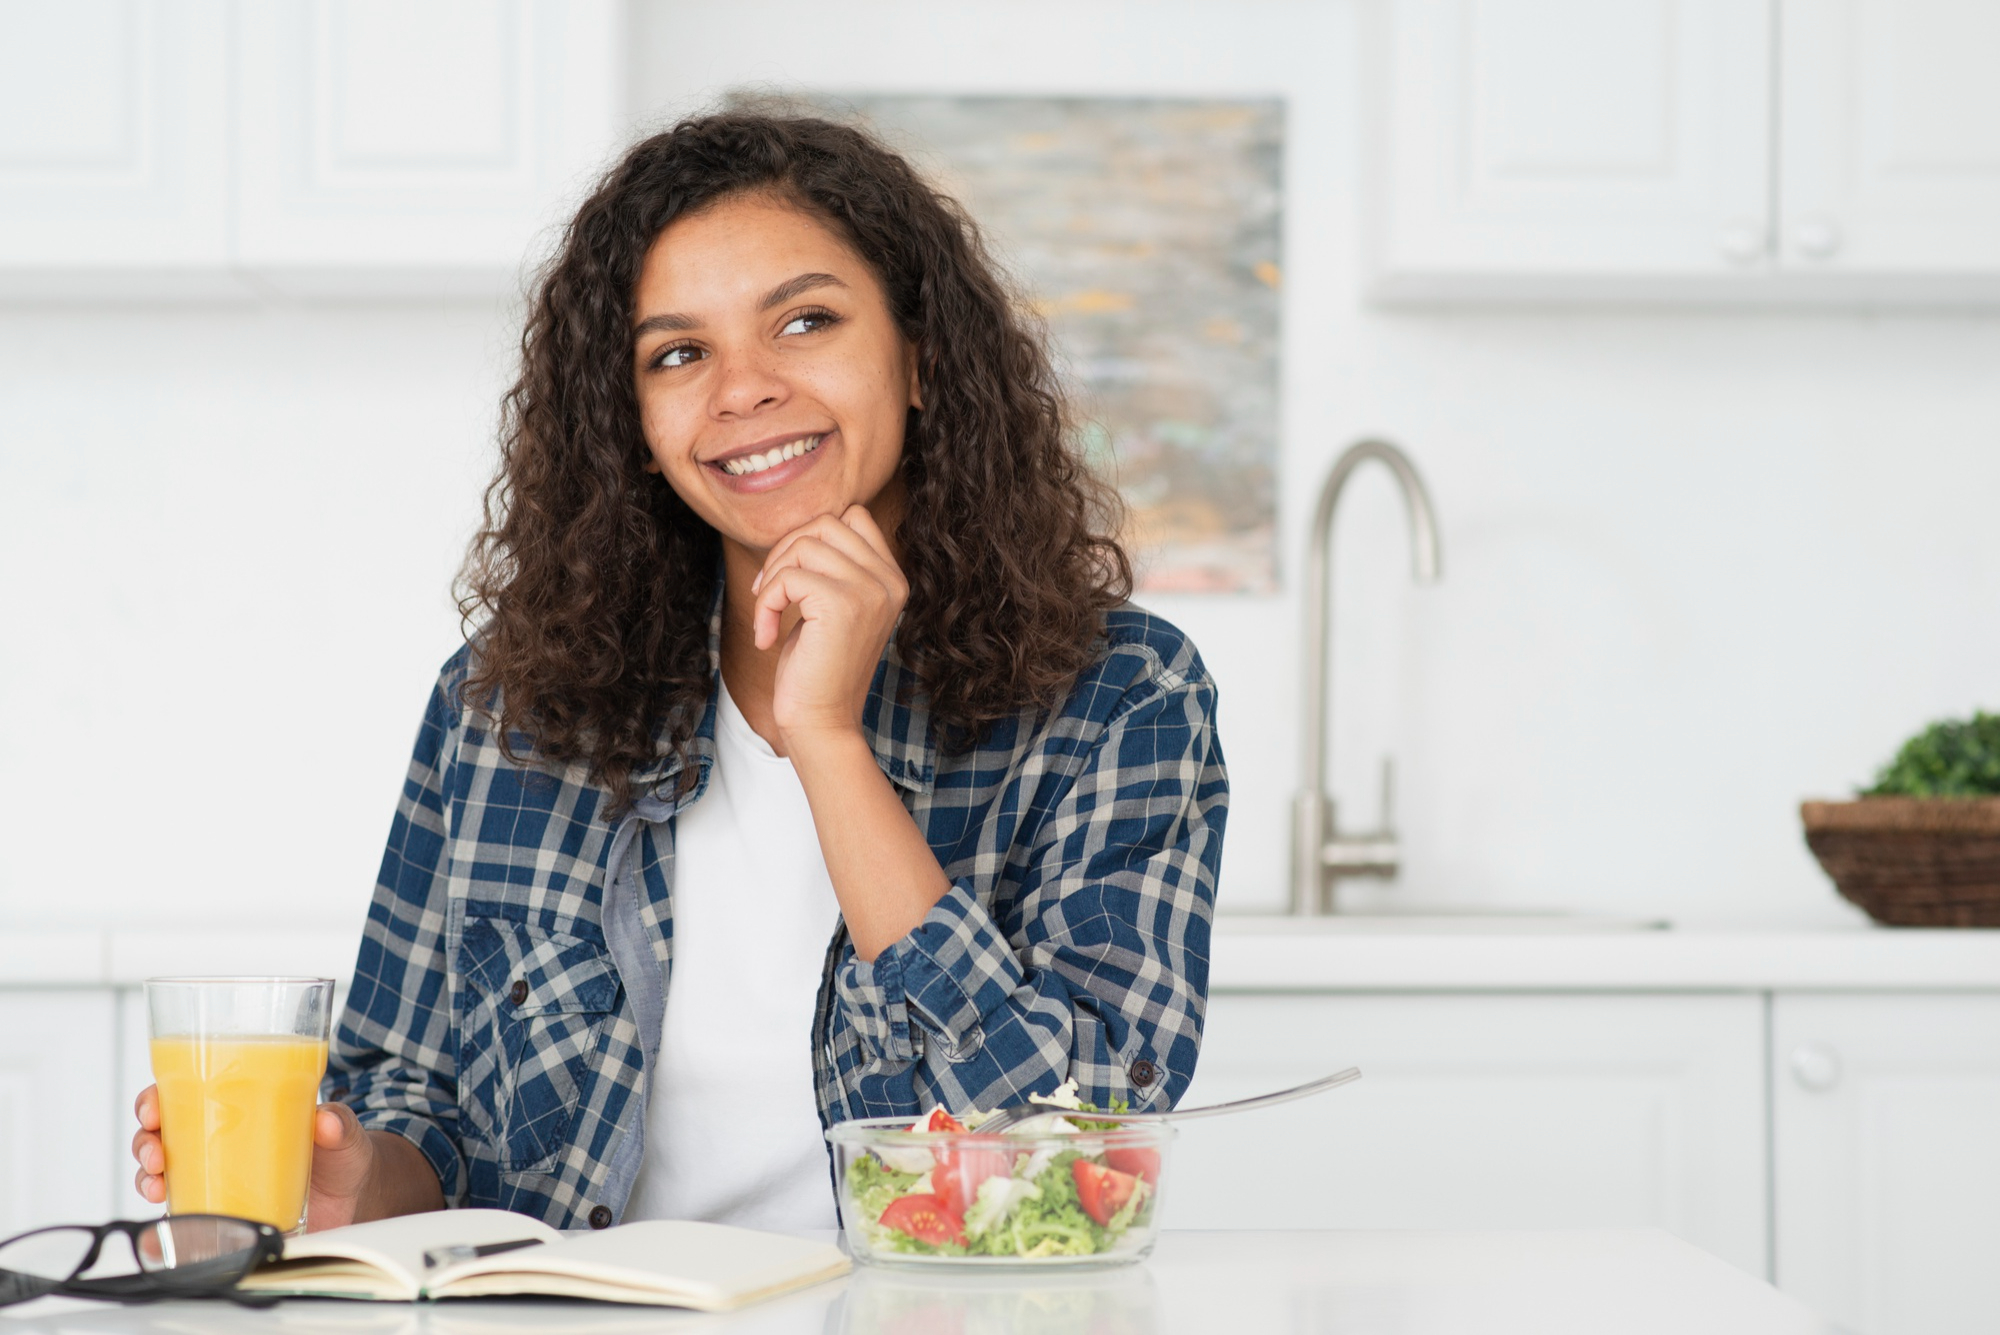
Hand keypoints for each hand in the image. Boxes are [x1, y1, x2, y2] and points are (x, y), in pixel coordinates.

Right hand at [132, 1086, 379, 1231]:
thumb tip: (327, 1121)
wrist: (354, 1198)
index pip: (183, 1095)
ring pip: (161, 1171)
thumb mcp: (343, 1133)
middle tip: (156, 1153)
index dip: (156, 1099)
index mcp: (239, 1108)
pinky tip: (167, 1217)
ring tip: (158, 1183)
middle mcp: (218, 1140)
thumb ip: (339, 1124)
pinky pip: (181, 1211)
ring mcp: (215, 1177)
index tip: (154, 1110)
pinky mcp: (220, 1211)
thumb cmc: (341, 1155)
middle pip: (161, 1133)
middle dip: (145, 1141)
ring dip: (147, 1176)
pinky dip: (167, 1214)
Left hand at [751, 505, 908, 743]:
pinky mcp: (841, 605)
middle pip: (826, 523)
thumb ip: (831, 565)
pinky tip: (767, 636)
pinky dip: (766, 603)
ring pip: (804, 544)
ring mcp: (870, 591)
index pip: (854, 516)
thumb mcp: (832, 606)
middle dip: (786, 551)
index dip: (812, 537)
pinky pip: (787, 577)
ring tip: (768, 614)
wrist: (821, 722)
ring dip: (772, 578)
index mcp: (892, 578)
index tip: (791, 578)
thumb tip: (802, 526)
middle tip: (770, 594)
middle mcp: (889, 581)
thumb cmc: (817, 667)